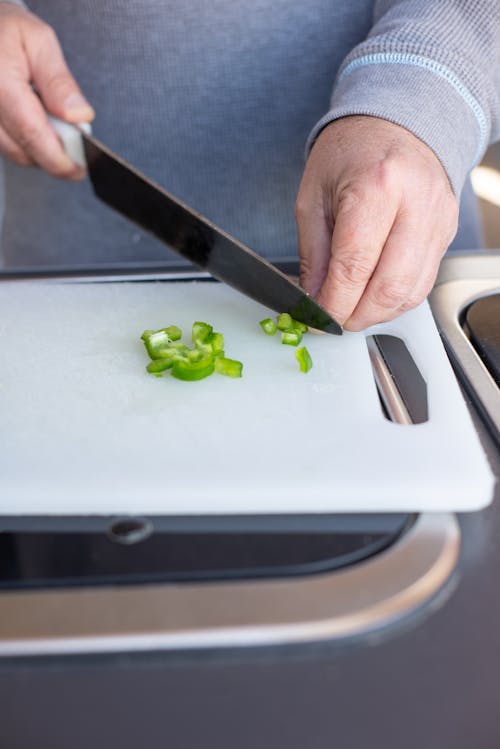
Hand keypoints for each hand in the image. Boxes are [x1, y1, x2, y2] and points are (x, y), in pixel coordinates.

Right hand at [0, 2, 93, 178]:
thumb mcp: (39, 42)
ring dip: (40, 151)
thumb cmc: (4, 28)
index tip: (79, 169)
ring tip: (55, 129)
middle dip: (54, 158)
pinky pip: (5, 145)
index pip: (32, 134)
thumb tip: (79, 116)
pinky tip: (36, 125)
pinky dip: (25, 143)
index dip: (59, 159)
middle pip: (22, 150)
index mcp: (0, 82)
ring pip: (13, 152)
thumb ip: (59, 82)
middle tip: (76, 151)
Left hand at [296, 115, 458, 329]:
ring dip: (377, 313)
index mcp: (377, 186)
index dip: (333, 304)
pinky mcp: (447, 232)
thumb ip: (313, 255)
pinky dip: (395, 300)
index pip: (355, 267)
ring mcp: (438, 220)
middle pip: (389, 287)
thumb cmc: (351, 153)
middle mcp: (416, 204)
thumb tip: (313, 301)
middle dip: (356, 316)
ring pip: (411, 292)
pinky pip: (423, 283)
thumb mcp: (313, 197)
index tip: (316, 319)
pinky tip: (374, 295)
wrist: (397, 123)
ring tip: (351, 308)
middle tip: (333, 319)